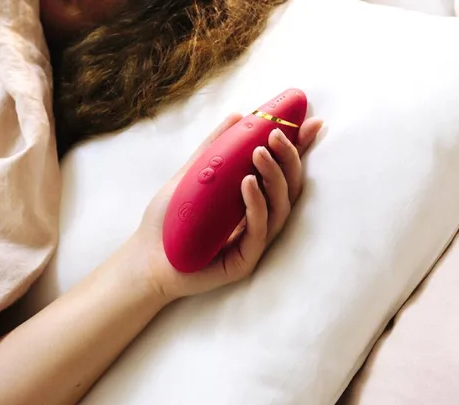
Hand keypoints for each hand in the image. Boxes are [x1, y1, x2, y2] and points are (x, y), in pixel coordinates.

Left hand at [132, 113, 322, 301]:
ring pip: (280, 207)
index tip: (312, 122)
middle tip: (276, 134)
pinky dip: (257, 204)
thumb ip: (214, 148)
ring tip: (260, 152)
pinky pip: (259, 230)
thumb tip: (238, 116)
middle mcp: (259, 219)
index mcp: (251, 200)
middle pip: (289, 188)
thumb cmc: (168, 219)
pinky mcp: (245, 260)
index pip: (281, 171)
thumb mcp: (192, 175)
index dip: (300, 148)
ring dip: (274, 176)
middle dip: (289, 158)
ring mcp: (254, 241)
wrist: (146, 257)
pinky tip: (248, 183)